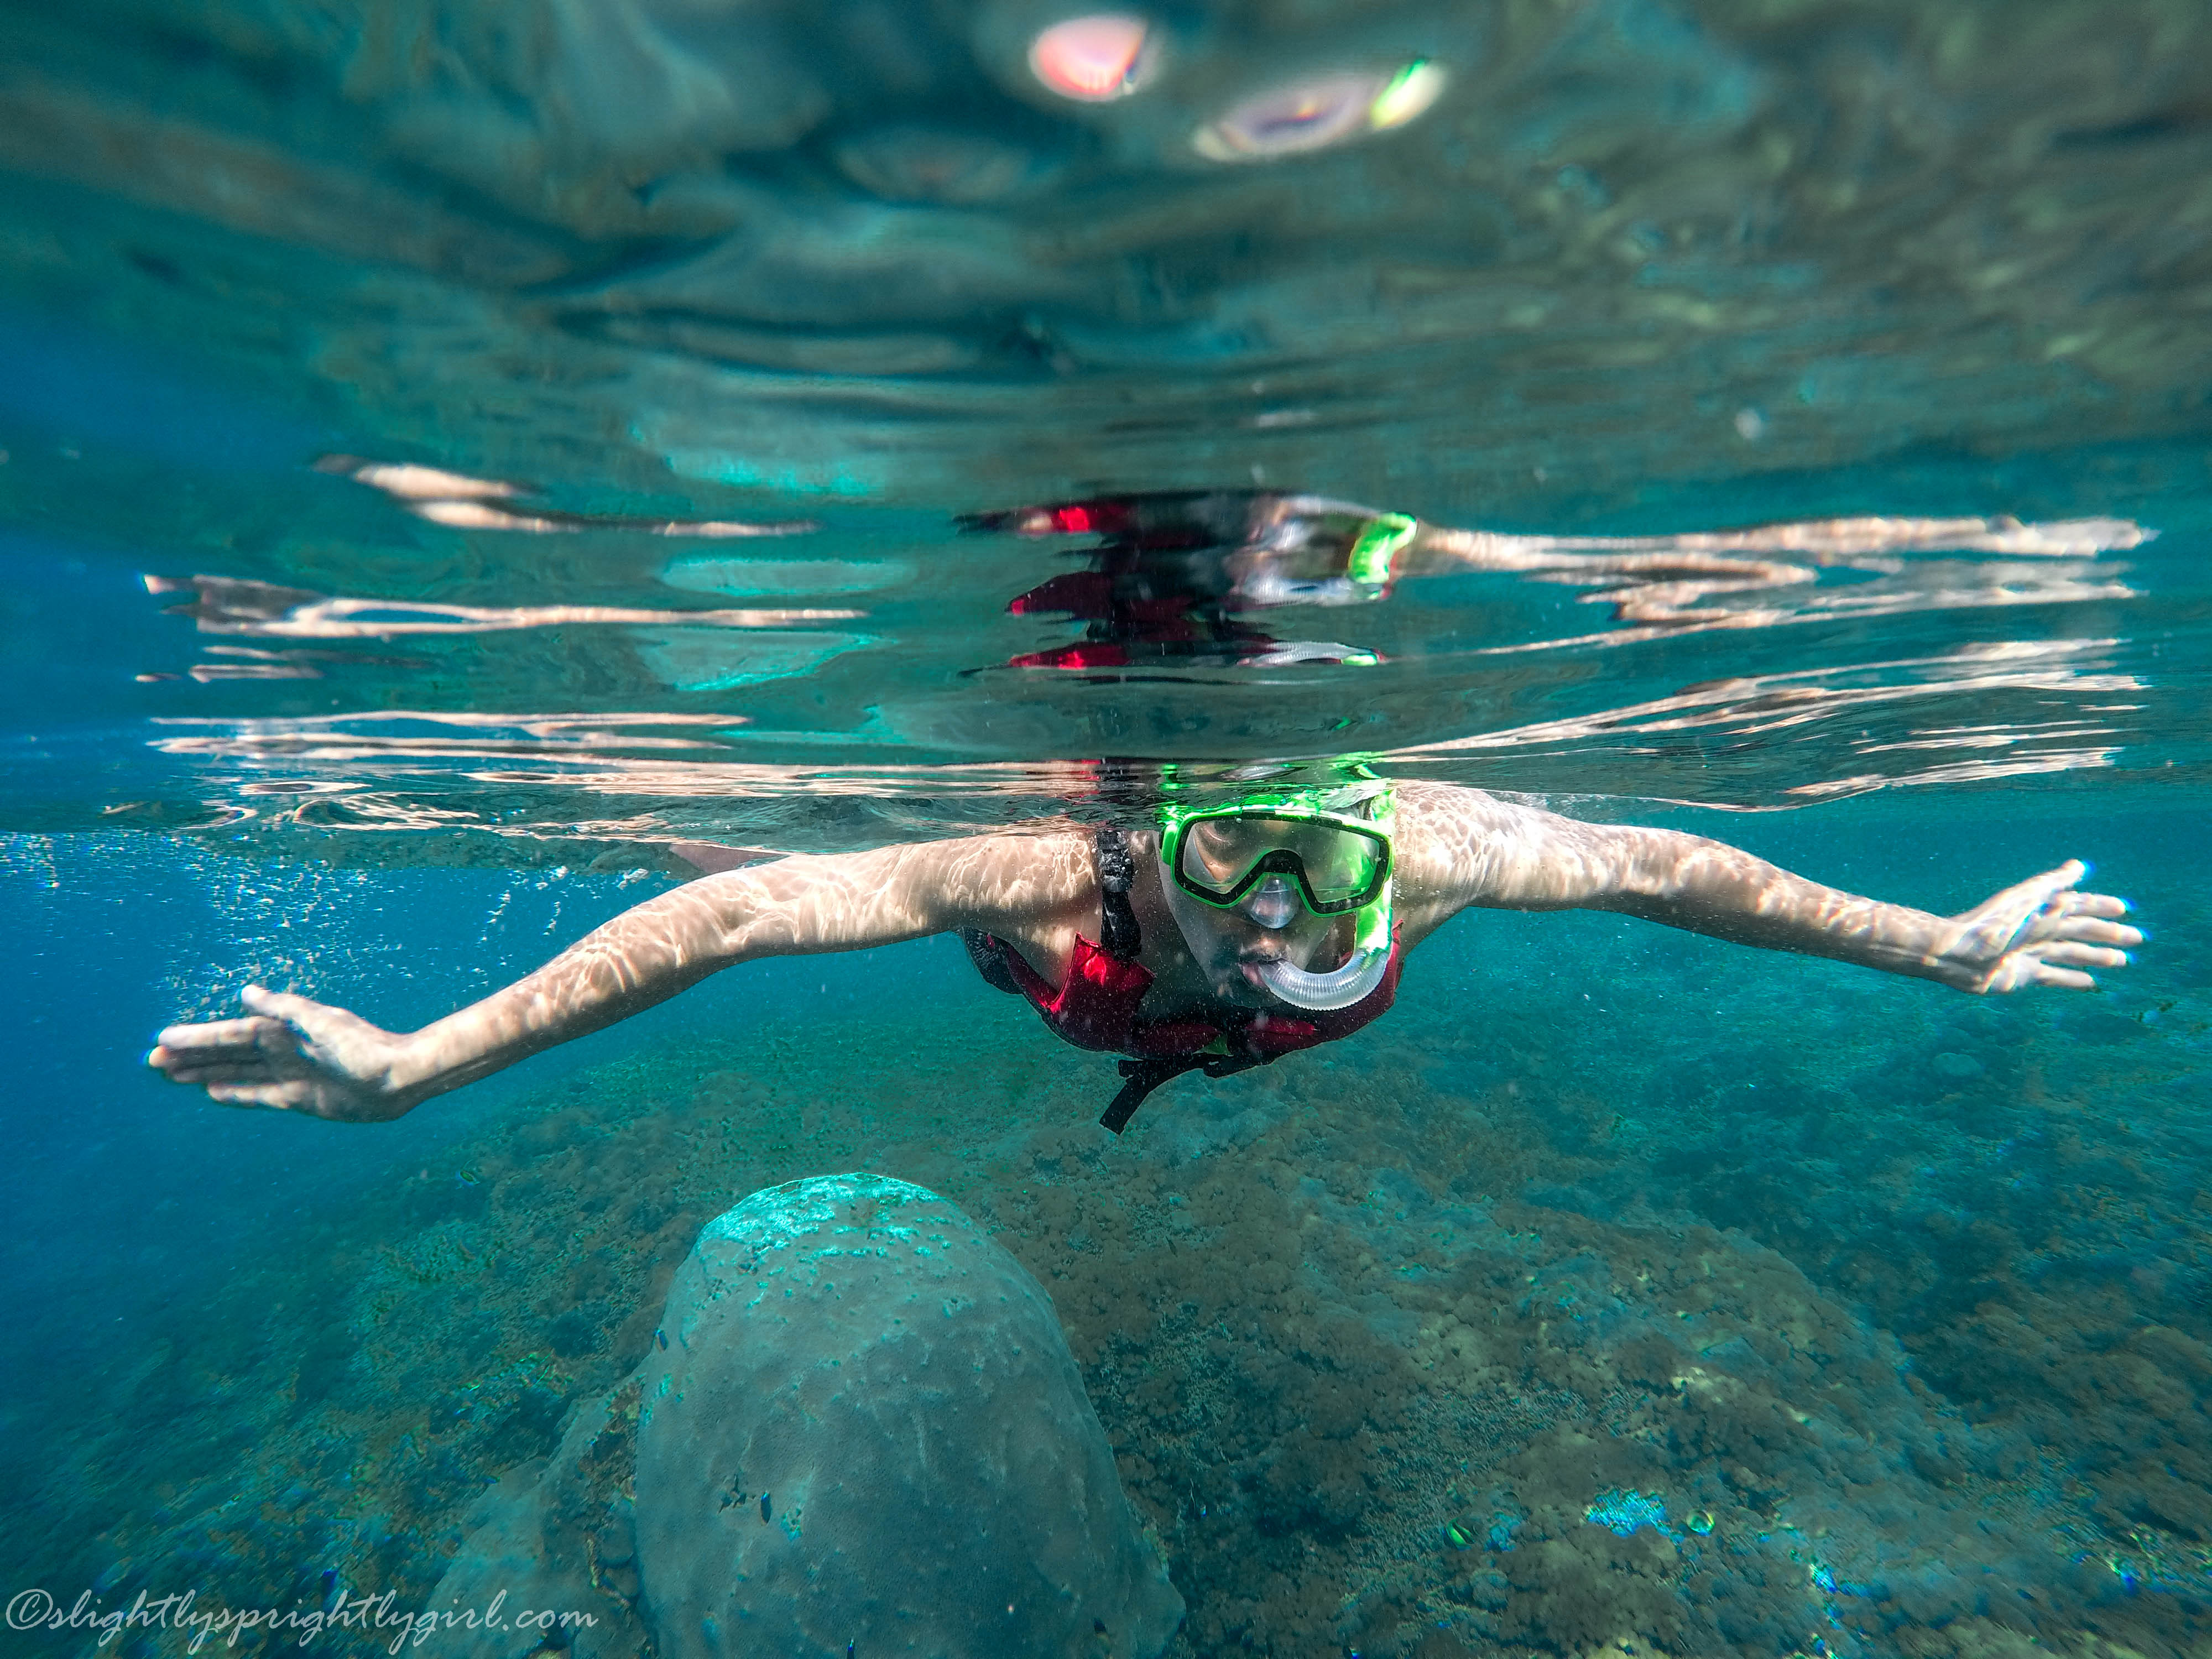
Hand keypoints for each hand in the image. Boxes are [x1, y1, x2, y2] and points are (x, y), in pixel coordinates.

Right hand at [147, 985, 417, 1120]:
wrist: (398, 1077)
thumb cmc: (364, 1046)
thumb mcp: (322, 1022)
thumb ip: (284, 1008)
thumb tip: (245, 994)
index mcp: (284, 1029)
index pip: (230, 1034)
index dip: (197, 1037)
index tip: (163, 1040)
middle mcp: (283, 1050)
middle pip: (227, 1053)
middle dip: (192, 1056)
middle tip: (153, 1061)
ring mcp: (290, 1074)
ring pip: (237, 1073)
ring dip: (205, 1072)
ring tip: (172, 1075)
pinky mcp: (301, 1097)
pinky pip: (259, 1095)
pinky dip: (236, 1093)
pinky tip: (211, 1091)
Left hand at [1940, 860, 2140, 992]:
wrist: (1958, 954)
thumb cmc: (1991, 924)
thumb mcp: (2026, 901)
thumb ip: (2053, 885)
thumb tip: (2080, 866)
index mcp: (2038, 909)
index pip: (2077, 905)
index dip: (2099, 907)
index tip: (2125, 909)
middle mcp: (2036, 931)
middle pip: (2078, 930)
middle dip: (2107, 934)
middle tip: (2137, 938)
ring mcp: (2031, 953)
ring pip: (2071, 954)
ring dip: (2097, 956)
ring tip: (2123, 961)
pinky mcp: (2023, 975)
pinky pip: (2054, 977)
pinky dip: (2073, 980)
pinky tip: (2093, 983)